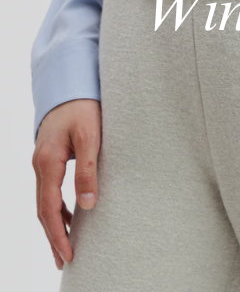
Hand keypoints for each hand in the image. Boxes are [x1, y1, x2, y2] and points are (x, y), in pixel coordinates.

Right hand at [32, 99, 101, 269]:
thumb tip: (88, 205)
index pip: (48, 208)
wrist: (72, 85)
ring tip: (67, 246)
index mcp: (48, 162)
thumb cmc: (84, 107)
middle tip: (64, 261)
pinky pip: (50, 190)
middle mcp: (41, 165)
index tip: (68, 254)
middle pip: (43, 210)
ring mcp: (43, 162)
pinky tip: (70, 217)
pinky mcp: (51, 158)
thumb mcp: (91, 136)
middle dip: (53, 237)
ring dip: (55, 224)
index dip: (57, 234)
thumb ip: (89, 170)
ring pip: (45, 201)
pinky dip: (57, 208)